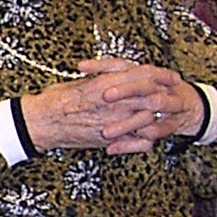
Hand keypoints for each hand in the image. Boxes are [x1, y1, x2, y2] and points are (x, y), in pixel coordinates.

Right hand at [22, 59, 200, 154]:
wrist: (41, 122)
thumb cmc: (56, 99)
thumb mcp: (82, 81)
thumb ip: (103, 77)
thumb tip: (119, 74)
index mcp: (106, 85)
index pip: (143, 76)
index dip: (161, 75)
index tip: (171, 76)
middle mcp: (112, 104)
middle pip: (150, 96)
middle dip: (165, 95)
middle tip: (175, 94)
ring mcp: (111, 123)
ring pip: (146, 118)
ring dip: (157, 116)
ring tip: (164, 115)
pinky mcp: (107, 140)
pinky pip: (135, 142)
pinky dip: (146, 140)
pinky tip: (149, 137)